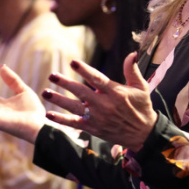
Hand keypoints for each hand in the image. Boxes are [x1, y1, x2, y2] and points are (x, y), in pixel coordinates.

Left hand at [43, 53, 157, 151]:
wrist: (143, 134)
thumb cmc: (142, 107)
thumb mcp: (141, 87)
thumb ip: (132, 70)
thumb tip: (132, 53)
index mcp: (115, 92)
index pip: (97, 78)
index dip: (84, 70)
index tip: (73, 62)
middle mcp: (104, 104)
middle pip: (81, 92)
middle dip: (65, 83)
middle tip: (52, 75)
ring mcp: (98, 118)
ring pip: (74, 107)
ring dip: (59, 100)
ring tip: (46, 92)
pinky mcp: (94, 129)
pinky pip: (75, 123)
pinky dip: (61, 120)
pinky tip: (49, 115)